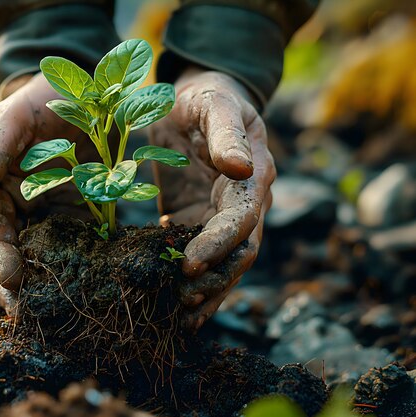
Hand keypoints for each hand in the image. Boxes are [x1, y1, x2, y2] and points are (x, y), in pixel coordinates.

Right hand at [0, 73, 97, 314]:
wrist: (82, 94)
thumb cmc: (37, 103)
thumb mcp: (13, 120)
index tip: (11, 277)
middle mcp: (22, 213)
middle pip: (14, 257)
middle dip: (18, 288)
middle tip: (29, 316)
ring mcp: (54, 220)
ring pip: (47, 261)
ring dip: (50, 288)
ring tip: (61, 314)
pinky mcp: (85, 222)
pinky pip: (84, 250)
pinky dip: (86, 271)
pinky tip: (97, 289)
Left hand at [150, 68, 275, 331]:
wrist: (195, 100)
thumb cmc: (207, 96)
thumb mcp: (214, 103)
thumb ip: (227, 132)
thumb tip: (241, 167)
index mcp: (253, 178)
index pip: (241, 220)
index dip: (218, 244)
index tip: (189, 265)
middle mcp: (244, 204)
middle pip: (237, 253)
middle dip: (213, 280)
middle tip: (181, 302)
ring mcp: (221, 217)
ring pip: (222, 264)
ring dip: (206, 291)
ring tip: (180, 318)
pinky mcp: (197, 221)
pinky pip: (199, 257)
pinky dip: (191, 281)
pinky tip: (172, 304)